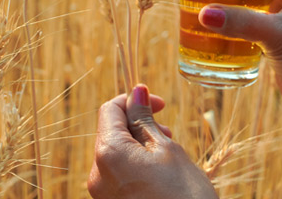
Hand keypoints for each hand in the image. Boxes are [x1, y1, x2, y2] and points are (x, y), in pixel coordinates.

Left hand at [88, 84, 217, 198]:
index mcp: (108, 153)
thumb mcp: (167, 150)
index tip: (161, 105)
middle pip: (111, 132)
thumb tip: (136, 92)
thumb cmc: (184, 195)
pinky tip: (160, 176)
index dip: (134, 100)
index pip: (110, 110)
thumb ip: (145, 120)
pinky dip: (136, 167)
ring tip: (168, 158)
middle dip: (138, 126)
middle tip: (169, 134)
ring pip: (116, 155)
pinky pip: (119, 176)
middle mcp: (97, 174)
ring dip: (139, 147)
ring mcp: (102, 194)